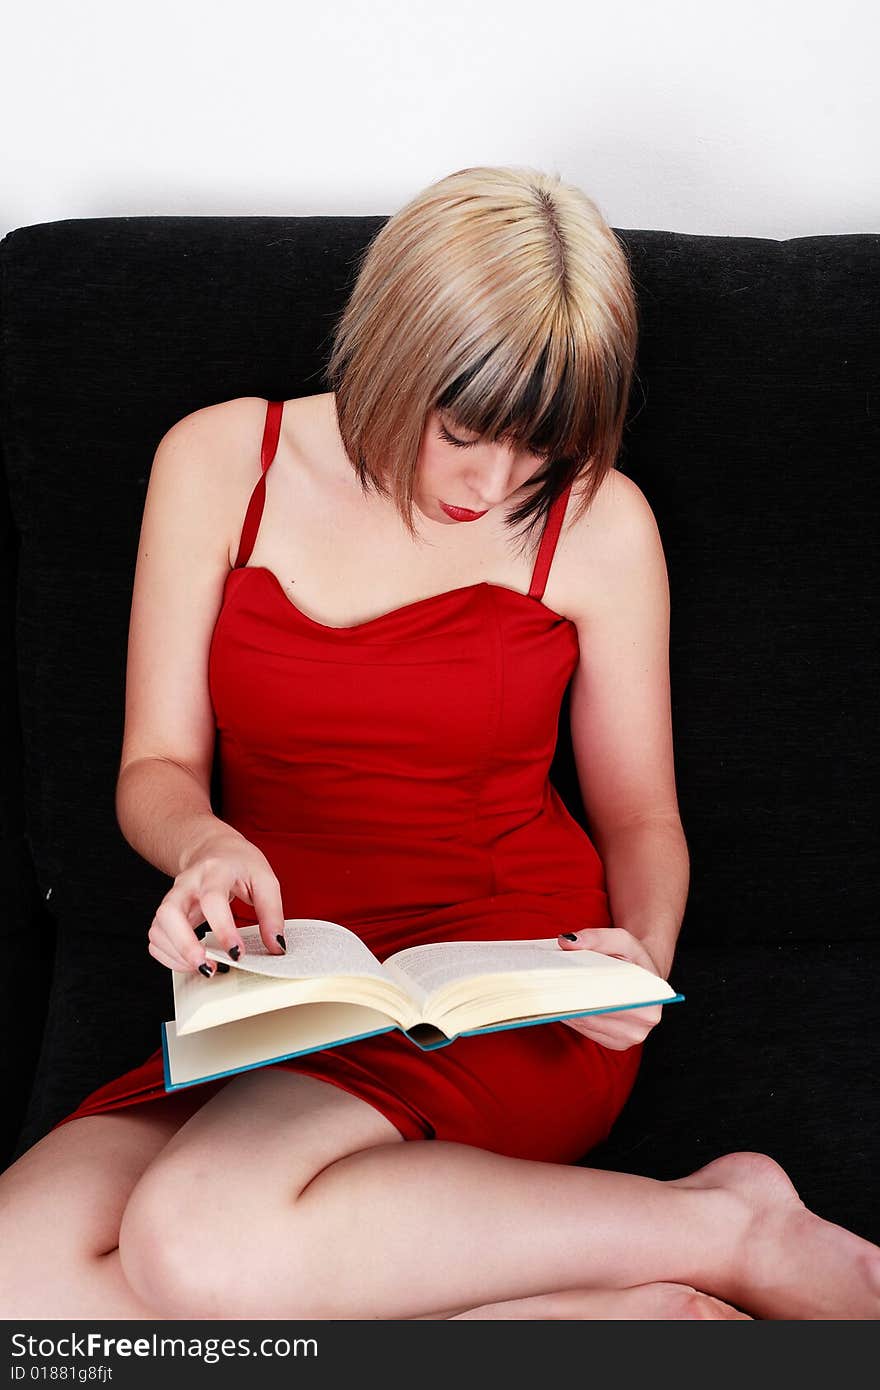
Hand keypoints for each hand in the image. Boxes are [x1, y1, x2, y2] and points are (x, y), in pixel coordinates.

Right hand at [147, 829, 286, 976]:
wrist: (214, 849)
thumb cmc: (239, 864)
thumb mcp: (265, 879)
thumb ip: (271, 913)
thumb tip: (276, 945)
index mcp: (214, 871)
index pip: (212, 900)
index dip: (223, 930)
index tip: (238, 953)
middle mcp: (186, 884)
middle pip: (169, 913)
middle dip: (185, 946)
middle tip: (208, 967)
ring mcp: (172, 898)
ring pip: (158, 929)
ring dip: (176, 955)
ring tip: (204, 968)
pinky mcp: (166, 914)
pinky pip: (156, 939)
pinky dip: (168, 956)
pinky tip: (190, 962)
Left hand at [555, 926, 667, 1049]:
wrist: (646, 977)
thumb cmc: (635, 959)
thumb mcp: (622, 939)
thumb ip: (597, 938)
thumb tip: (567, 943)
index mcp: (648, 1003)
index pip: (604, 999)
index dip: (579, 988)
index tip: (557, 978)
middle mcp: (640, 1028)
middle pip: (591, 1014)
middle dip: (568, 997)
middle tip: (545, 981)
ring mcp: (626, 1039)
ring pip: (584, 1024)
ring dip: (565, 1008)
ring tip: (549, 989)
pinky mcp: (614, 1044)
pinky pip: (584, 1031)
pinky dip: (571, 1016)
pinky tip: (561, 1001)